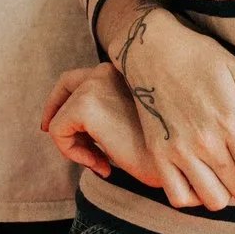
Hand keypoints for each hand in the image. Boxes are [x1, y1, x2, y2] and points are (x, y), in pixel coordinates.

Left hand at [41, 66, 161, 186]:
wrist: (177, 162)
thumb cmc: (163, 149)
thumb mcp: (137, 121)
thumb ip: (110, 111)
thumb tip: (70, 122)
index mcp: (125, 68)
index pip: (85, 77)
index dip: (69, 101)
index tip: (69, 130)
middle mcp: (109, 68)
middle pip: (66, 84)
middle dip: (58, 113)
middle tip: (67, 143)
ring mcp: (95, 84)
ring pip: (60, 114)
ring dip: (75, 144)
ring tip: (102, 162)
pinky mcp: (85, 105)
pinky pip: (58, 131)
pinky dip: (72, 153)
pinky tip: (102, 165)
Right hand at [112, 4, 234, 211]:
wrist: (151, 49)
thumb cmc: (200, 57)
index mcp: (228, 121)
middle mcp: (204, 142)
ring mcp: (178, 152)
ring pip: (214, 200)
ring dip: (226, 190)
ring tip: (227, 169)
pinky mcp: (158, 156)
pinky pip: (180, 197)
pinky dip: (194, 195)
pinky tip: (202, 176)